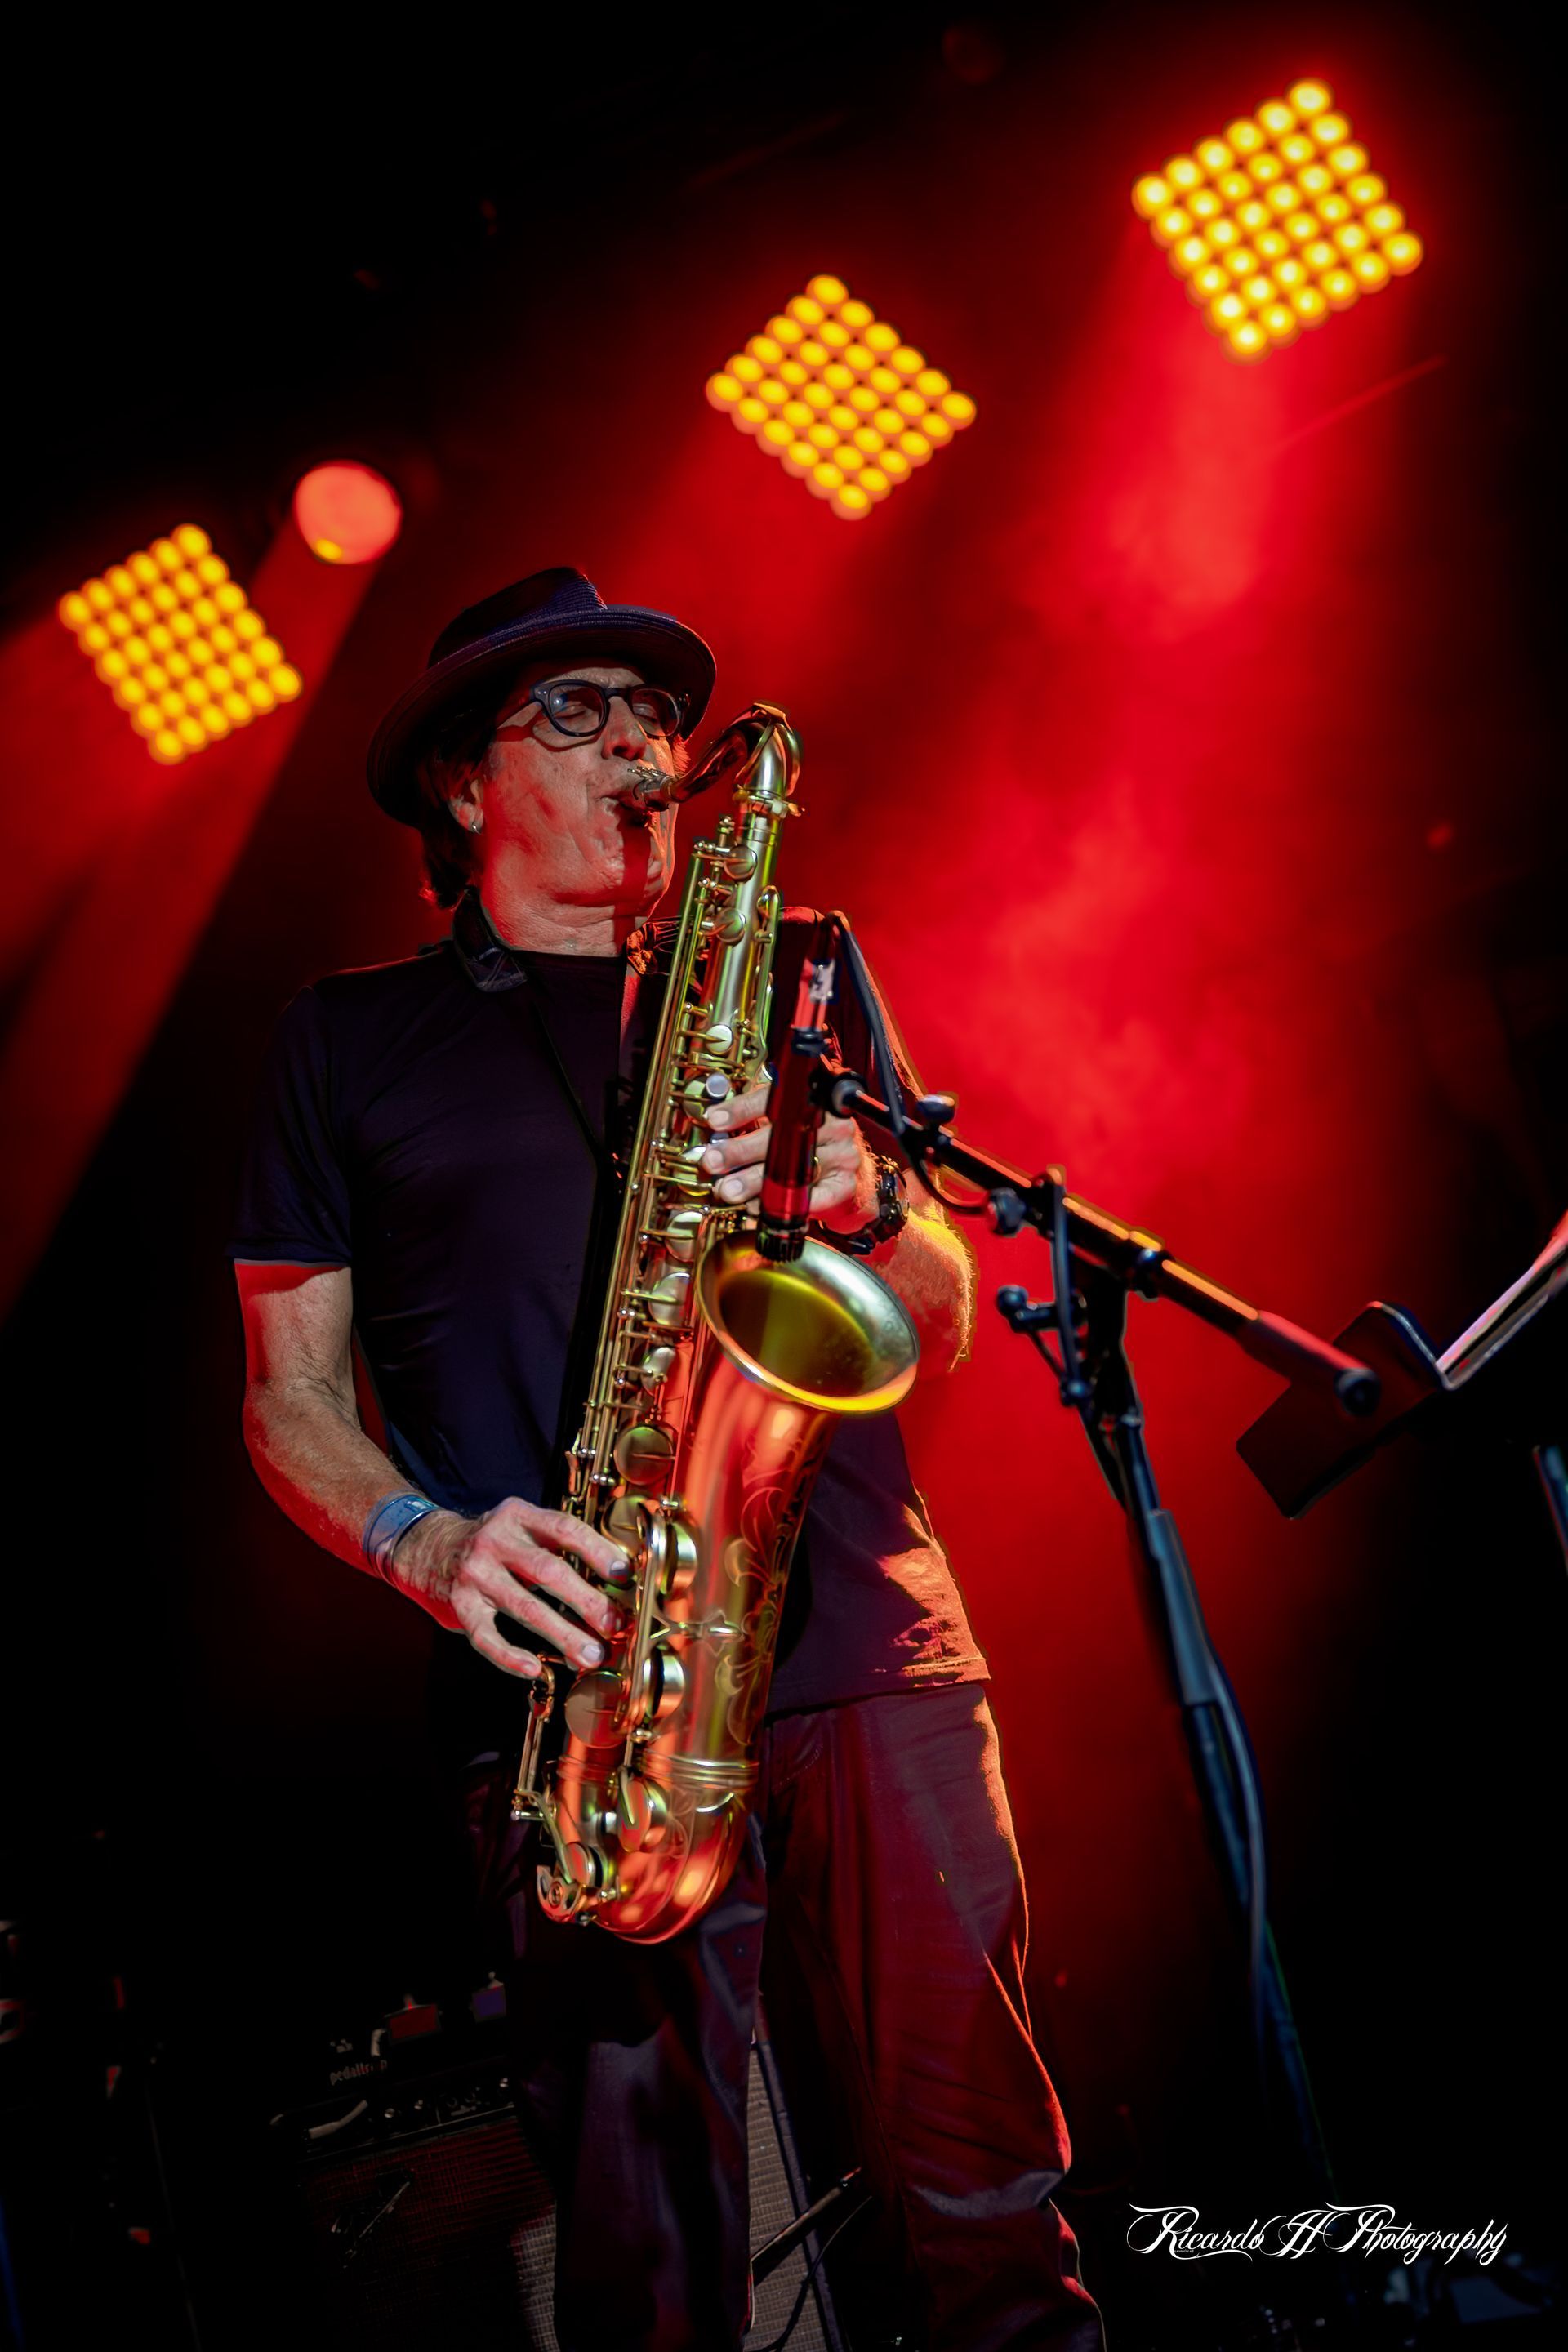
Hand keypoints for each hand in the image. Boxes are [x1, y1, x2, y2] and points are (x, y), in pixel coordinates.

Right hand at [398, 1499, 627, 1680]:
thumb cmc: (490, 1543)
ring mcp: (474, 1573)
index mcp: (518, 1516)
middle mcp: (494, 1540)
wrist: (426, 1546)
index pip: (564, 1529)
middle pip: (548, 1571)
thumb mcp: (520, 1527)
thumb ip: (556, 1545)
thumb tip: (611, 1581)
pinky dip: (509, 1656)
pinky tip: (532, 1669)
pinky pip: (486, 1636)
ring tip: (588, 1654)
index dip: (598, 1551)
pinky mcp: (458, 1604)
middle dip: (586, 1601)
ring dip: (562, 1633)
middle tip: (614, 1624)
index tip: (624, 1575)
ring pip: (524, 1606)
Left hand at [701, 1083, 878, 1236]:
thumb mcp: (788, 1128)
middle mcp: (833, 1125)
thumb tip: (716, 1132)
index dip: (742, 1109)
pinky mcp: (844, 1185)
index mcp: (816, 1102)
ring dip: (754, 1181)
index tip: (715, 1120)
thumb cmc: (813, 1148)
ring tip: (728, 1188)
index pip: (777, 1100)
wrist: (852, 1180)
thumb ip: (755, 1124)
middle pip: (783, 1137)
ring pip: (793, 1170)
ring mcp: (842, 1156)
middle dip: (740, 1150)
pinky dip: (780, 1203)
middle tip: (714, 1160)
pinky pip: (809, 1198)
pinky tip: (758, 1206)